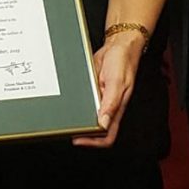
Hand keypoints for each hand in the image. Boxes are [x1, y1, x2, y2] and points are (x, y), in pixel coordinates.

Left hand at [73, 33, 145, 149]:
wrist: (118, 46)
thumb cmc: (123, 62)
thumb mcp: (117, 83)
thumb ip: (111, 103)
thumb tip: (103, 124)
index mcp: (116, 109)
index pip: (107, 136)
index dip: (93, 142)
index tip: (78, 139)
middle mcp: (107, 107)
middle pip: (95, 129)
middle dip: (82, 132)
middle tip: (67, 130)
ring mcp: (99, 98)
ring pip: (88, 115)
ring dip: (78, 118)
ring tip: (64, 118)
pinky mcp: (92, 89)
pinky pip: (84, 101)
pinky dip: (76, 103)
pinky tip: (68, 101)